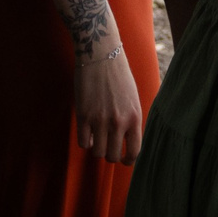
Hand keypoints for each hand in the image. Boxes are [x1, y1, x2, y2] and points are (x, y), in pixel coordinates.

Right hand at [73, 47, 144, 163]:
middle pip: (113, 156)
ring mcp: (100, 120)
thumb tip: (128, 141)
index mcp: (134, 117)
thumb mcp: (133, 99)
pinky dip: (86, 142)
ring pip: (97, 152)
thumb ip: (131, 120)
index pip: (135, 151)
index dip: (128, 160)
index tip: (124, 160)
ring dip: (97, 149)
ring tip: (98, 139)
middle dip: (111, 155)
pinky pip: (83, 142)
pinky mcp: (83, 115)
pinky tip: (88, 134)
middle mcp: (118, 122)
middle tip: (108, 149)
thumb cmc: (119, 75)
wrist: (101, 56)